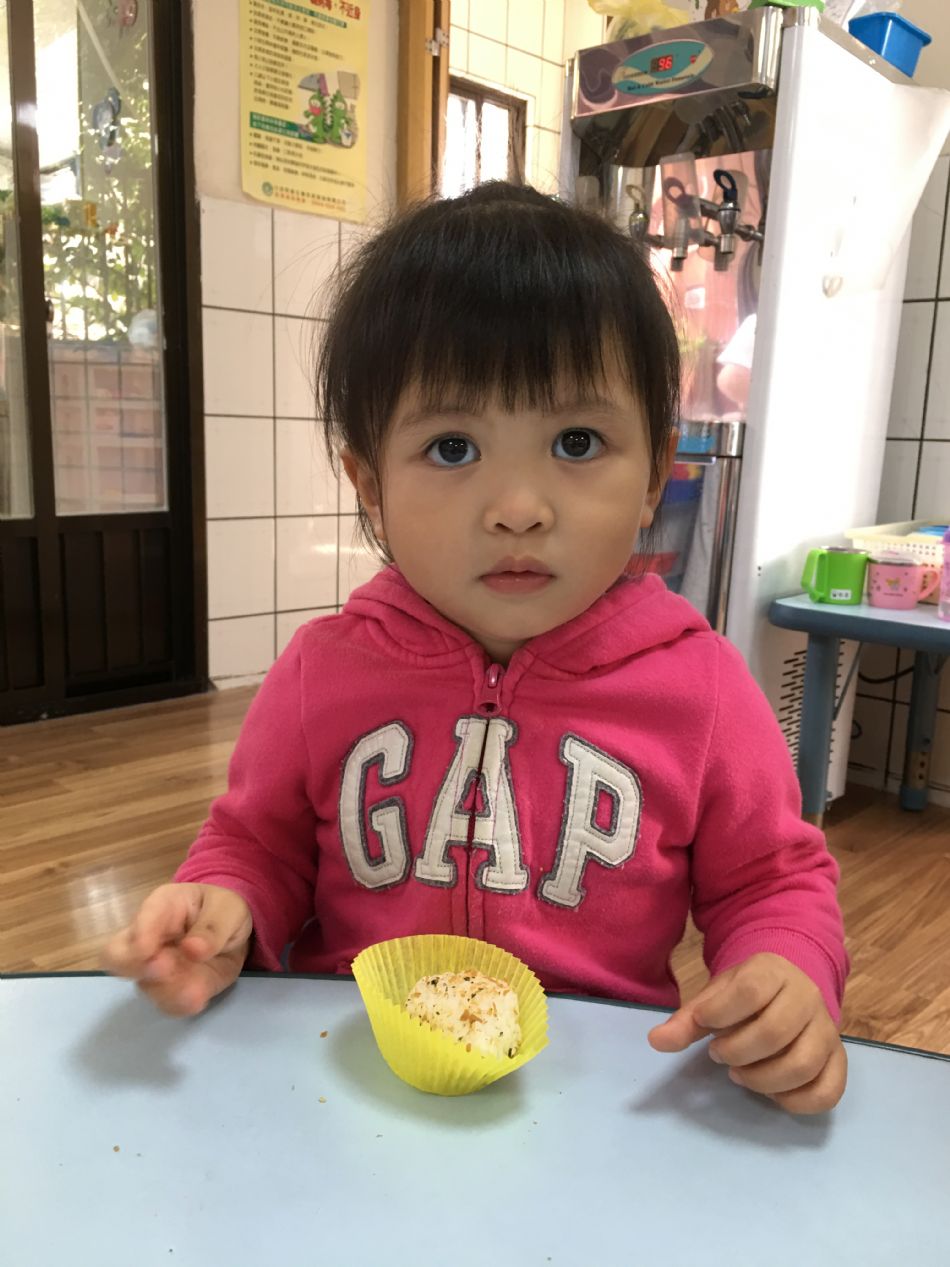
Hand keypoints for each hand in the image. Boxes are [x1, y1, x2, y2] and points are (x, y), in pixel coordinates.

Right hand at [101, 883, 252, 1016]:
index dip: (140, 936)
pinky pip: (165, 1004)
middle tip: (166, 970)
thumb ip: (213, 927)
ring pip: (142, 985)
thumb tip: (192, 950)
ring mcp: (153, 967)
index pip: (140, 919)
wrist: (233, 932)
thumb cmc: (224, 910)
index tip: (150, 953)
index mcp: (162, 905)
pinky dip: (180, 1004)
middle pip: (116, 955)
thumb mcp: (228, 909)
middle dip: (135, 967)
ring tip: (194, 988)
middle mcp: (147, 937)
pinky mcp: (168, 990)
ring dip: (165, 991)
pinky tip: (199, 996)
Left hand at [648, 953, 846, 1114]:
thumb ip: (688, 1019)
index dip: (719, 1014)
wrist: (789, 985)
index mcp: (773, 972)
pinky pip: (828, 1091)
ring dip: (762, 1079)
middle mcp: (807, 998)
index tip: (703, 1025)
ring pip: (803, 1065)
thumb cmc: (746, 993)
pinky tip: (770, 1092)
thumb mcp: (716, 995)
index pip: (750, 991)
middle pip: (775, 1032)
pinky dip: (795, 1101)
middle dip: (737, 1051)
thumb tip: (656, 1041)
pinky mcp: (838, 1059)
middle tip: (718, 1055)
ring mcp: (827, 1030)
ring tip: (739, 1074)